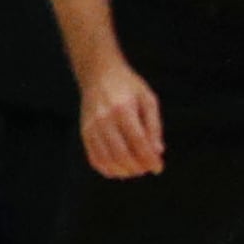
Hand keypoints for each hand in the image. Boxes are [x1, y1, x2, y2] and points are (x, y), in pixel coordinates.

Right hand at [79, 58, 165, 179]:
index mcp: (123, 108)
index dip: (149, 159)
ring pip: (106, 159)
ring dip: (123, 170)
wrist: (98, 73)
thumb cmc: (128, 87)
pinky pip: (94, 157)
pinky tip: (119, 168)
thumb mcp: (148, 99)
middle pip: (121, 153)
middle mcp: (104, 118)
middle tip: (147, 168)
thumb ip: (154, 126)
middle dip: (137, 167)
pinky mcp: (84, 131)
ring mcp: (91, 125)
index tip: (158, 167)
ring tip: (135, 169)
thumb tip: (158, 151)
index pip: (137, 141)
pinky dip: (107, 168)